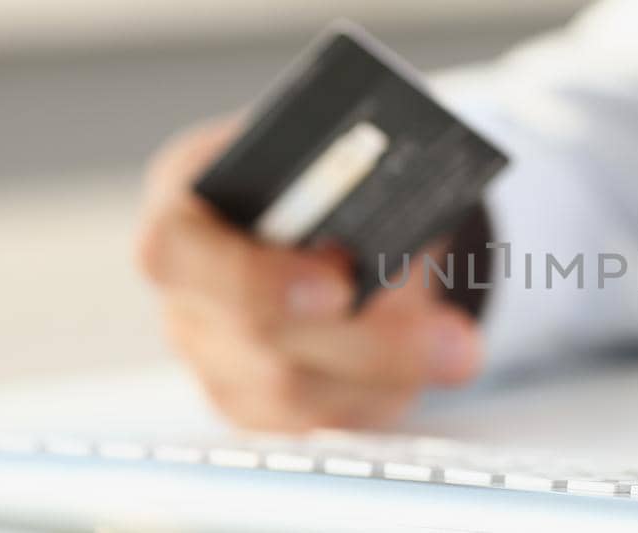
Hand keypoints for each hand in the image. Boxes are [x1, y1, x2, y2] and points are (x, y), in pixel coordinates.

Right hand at [136, 118, 481, 430]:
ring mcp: (215, 357)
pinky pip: (320, 417)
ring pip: (294, 391)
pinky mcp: (257, 403)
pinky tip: (436, 364)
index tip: (340, 284)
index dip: (255, 277)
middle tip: (447, 337)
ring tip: (462, 348)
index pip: (175, 253)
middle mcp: (186, 294)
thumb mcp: (327, 151)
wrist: (322, 208)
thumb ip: (348, 176)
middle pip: (253, 337)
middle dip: (360, 339)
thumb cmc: (316, 175)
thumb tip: (406, 202)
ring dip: (391, 371)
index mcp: (183, 208)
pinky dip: (384, 391)